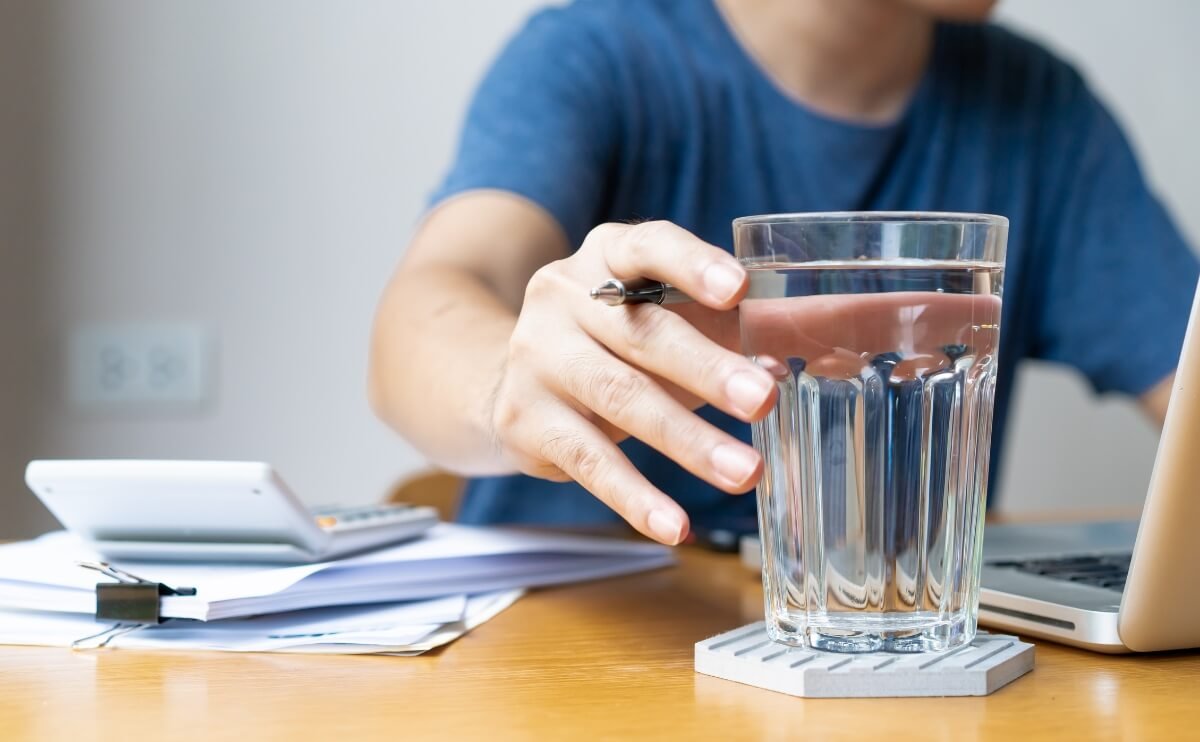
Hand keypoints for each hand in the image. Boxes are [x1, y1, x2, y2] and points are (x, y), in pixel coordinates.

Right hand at [488, 221, 777, 544]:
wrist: (512, 375)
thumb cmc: (624, 340)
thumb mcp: (682, 317)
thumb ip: (763, 320)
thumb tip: (873, 323)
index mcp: (607, 254)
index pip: (648, 245)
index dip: (692, 265)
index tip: (738, 290)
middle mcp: (563, 296)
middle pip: (641, 332)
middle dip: (705, 369)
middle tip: (762, 400)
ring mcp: (538, 357)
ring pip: (619, 399)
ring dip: (685, 440)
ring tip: (745, 473)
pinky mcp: (523, 418)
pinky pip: (587, 460)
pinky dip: (634, 496)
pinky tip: (676, 525)